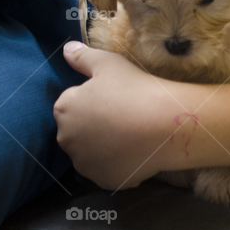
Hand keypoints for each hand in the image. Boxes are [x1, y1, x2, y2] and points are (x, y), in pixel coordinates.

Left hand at [54, 42, 175, 190]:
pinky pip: (108, 171)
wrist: (166, 125)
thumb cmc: (136, 89)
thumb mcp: (109, 64)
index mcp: (64, 108)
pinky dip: (119, 165)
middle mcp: (66, 138)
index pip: (73, 104)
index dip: (95, 100)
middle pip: (79, 131)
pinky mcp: (103, 180)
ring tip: (132, 136)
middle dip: (95, 126)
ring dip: (105, 147)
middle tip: (125, 117)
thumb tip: (67, 50)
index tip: (116, 98)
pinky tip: (137, 153)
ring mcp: (84, 163)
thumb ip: (83, 57)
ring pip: (92, 153)